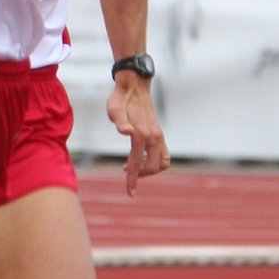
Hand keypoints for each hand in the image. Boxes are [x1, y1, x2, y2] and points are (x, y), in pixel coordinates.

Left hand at [108, 75, 169, 193]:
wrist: (134, 85)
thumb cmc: (120, 98)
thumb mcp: (114, 109)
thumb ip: (119, 121)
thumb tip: (125, 132)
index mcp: (142, 135)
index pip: (137, 164)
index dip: (133, 180)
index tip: (130, 193)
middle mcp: (154, 137)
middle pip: (152, 167)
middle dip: (140, 174)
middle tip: (126, 172)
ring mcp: (159, 135)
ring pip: (162, 163)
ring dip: (151, 169)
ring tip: (135, 166)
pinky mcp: (160, 133)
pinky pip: (165, 155)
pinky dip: (157, 161)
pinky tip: (142, 157)